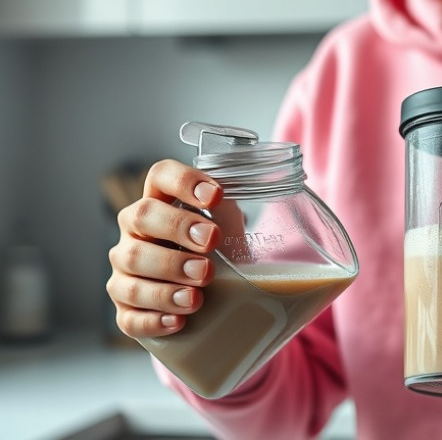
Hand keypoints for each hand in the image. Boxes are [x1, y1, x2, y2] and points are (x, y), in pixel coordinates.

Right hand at [107, 160, 222, 337]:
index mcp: (162, 204)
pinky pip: (128, 316)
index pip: (161, 176)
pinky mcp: (125, 311)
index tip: (215, 195)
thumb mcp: (230, 229)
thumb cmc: (218, 256)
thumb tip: (259, 198)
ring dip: (164, 282)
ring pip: (131, 270)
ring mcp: (125, 272)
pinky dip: (153, 320)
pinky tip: (177, 322)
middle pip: (142, 217)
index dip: (184, 181)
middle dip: (177, 229)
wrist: (211, 301)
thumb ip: (234, 213)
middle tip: (211, 247)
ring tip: (197, 296)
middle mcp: (135, 233)